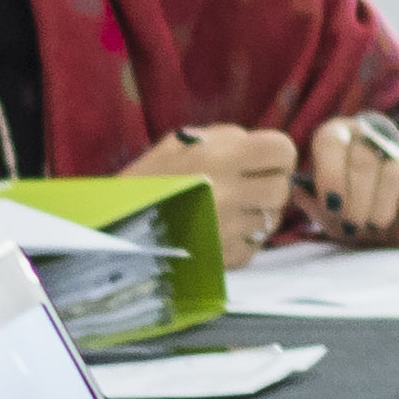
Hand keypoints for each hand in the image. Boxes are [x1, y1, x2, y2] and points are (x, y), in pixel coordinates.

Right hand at [134, 124, 304, 263]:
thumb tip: (258, 147)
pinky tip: (222, 230)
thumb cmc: (146, 179)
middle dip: (269, 183)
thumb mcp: (180, 143)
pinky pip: (255, 244)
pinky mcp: (227, 259)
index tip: (261, 159)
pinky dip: (245, 238)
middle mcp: (231, 193)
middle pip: (282, 187)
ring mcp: (231, 230)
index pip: (284, 150)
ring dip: (258, 212)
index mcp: (220, 157)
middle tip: (246, 185)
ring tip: (231, 208)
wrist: (115, 227)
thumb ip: (225, 139)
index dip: (276, 154)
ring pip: (272, 218)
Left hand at [301, 112, 398, 247]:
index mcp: (338, 136)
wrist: (394, 229)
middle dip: (357, 199)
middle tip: (354, 224)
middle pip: (363, 158)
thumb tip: (296, 189)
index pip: (330, 140)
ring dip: (383, 205)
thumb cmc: (354, 216)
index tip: (333, 205)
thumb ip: (313, 202)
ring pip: (395, 168)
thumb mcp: (329, 214)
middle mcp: (371, 133)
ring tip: (377, 224)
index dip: (331, 174)